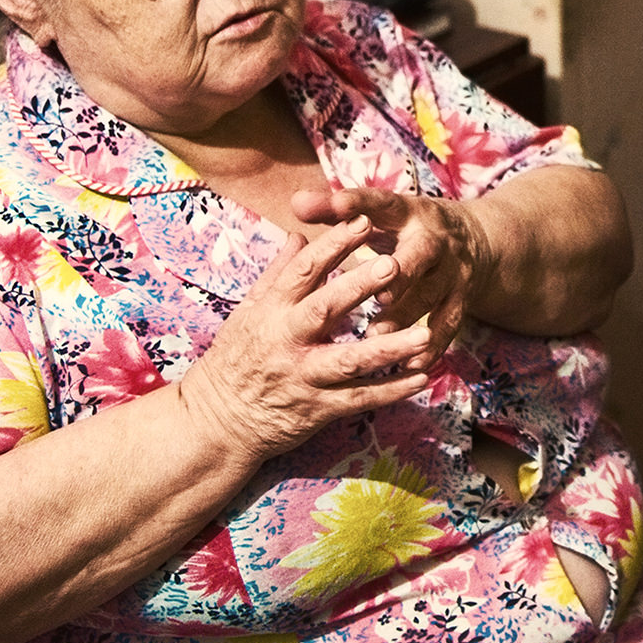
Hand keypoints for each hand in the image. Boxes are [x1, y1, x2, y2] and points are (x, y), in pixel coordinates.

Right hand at [175, 216, 437, 467]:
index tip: (364, 220)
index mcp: (270, 313)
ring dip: (389, 348)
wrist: (216, 423)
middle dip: (360, 286)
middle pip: (326, 309)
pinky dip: (391, 391)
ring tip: (425, 334)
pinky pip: (359, 399)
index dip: (333, 245)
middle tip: (396, 264)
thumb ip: (278, 274)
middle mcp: (286, 342)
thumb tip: (299, 234)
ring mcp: (303, 377)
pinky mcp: (316, 410)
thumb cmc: (235, 361)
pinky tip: (421, 378)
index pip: (303, 272)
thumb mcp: (247, 313)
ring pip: (350, 360)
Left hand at [291, 187, 480, 372]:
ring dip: (407, 315)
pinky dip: (432, 347)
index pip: (382, 203)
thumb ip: (335, 210)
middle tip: (376, 293)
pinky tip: (410, 366)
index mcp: (407, 213)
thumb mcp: (379, 213)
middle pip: (420, 252)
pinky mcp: (461, 300)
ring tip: (374, 336)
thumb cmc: (406, 229)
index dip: (359, 203)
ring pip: (432, 294)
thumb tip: (296, 202)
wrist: (475, 241)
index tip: (337, 204)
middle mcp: (434, 240)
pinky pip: (449, 325)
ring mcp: (451, 271)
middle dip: (400, 271)